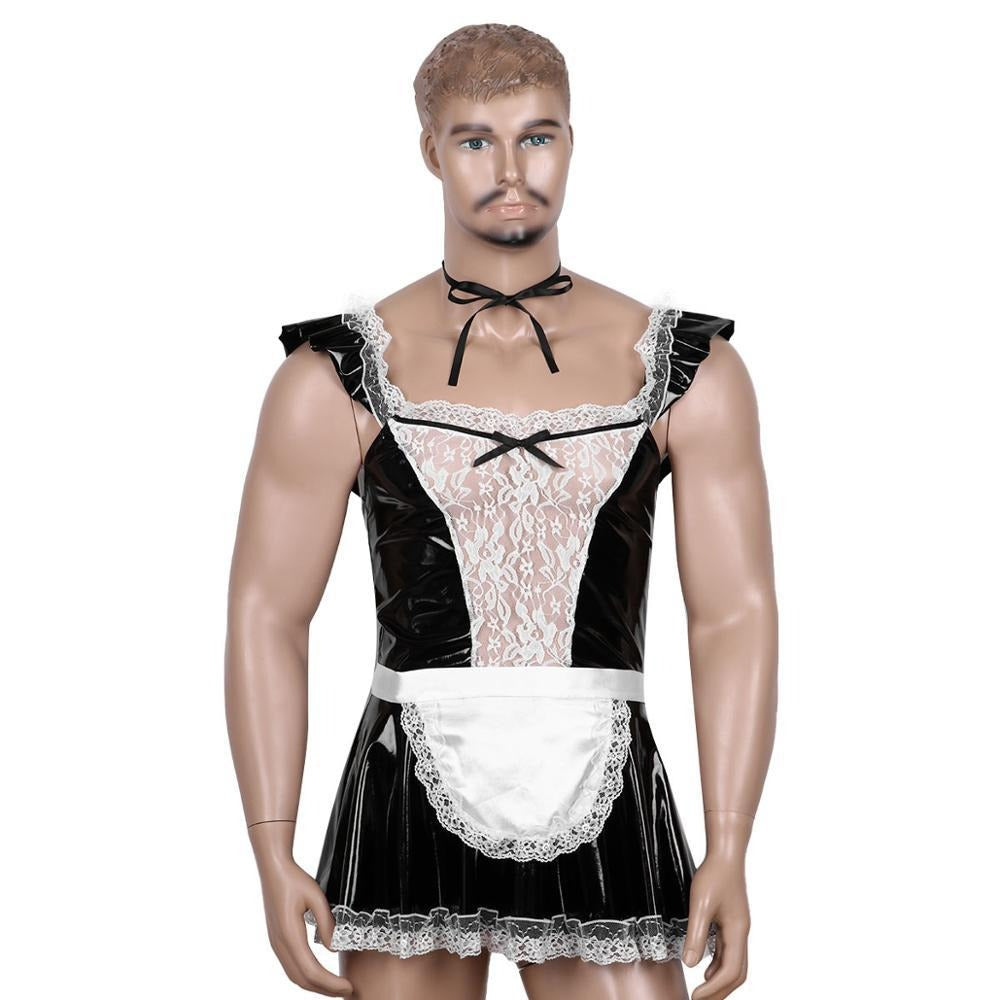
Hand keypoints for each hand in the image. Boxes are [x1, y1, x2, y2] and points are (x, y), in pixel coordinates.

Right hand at [257, 854, 353, 995]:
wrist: (273, 869)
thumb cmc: (295, 880)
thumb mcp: (316, 897)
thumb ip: (326, 923)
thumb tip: (334, 948)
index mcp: (289, 935)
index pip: (312, 971)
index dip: (331, 983)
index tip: (349, 986)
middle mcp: (280, 944)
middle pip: (302, 980)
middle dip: (326, 990)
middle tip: (348, 991)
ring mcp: (276, 944)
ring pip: (294, 976)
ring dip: (316, 986)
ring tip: (337, 987)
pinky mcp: (277, 941)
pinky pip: (291, 967)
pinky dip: (306, 977)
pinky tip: (320, 976)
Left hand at [682, 852, 749, 999]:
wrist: (725, 854)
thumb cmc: (713, 875)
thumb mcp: (700, 905)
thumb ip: (697, 935)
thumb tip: (691, 965)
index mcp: (737, 931)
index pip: (730, 971)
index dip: (714, 988)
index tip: (696, 997)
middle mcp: (741, 933)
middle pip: (737, 973)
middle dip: (721, 991)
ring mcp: (738, 927)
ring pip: (734, 964)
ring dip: (721, 981)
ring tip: (703, 992)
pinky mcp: (731, 921)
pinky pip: (729, 951)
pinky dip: (719, 966)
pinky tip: (706, 969)